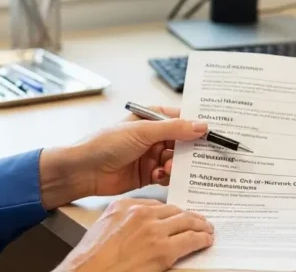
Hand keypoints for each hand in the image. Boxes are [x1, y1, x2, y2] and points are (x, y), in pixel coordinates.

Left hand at [39, 107, 208, 208]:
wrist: (82, 171)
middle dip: (189, 150)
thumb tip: (202, 126)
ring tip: (167, 168)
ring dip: (176, 165)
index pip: (182, 119)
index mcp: (152, 118)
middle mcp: (154, 136)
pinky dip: (167, 176)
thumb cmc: (106, 143)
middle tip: (197, 158)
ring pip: (176, 160)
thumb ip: (174, 129)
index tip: (213, 135)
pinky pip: (166, 175)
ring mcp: (151, 155)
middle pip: (183, 142)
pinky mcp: (147, 174)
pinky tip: (159, 175)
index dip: (198, 127)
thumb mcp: (142, 132)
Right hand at [56, 199, 213, 271]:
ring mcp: (154, 230)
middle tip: (198, 220)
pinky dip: (202, 239)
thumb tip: (138, 227)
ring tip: (206, 228)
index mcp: (125, 205)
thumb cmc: (90, 258)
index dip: (170, 211)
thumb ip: (123, 221)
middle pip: (174, 210)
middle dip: (188, 215)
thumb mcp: (104, 227)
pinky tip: (206, 240)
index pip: (157, 204)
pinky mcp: (163, 249)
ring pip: (187, 221)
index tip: (176, 214)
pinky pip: (190, 239)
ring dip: (200, 225)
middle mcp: (141, 214)